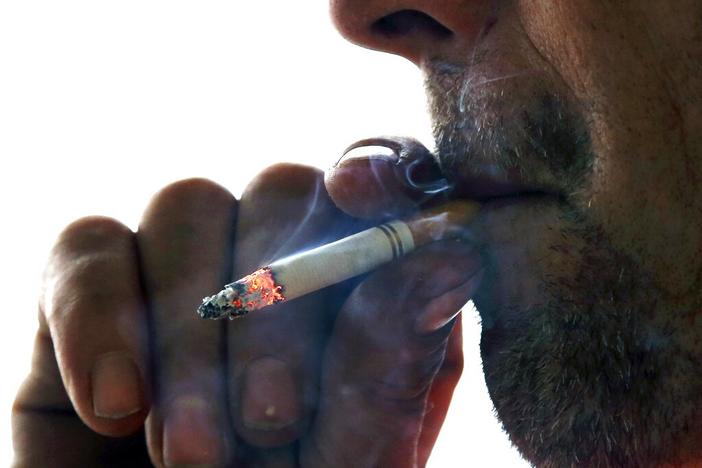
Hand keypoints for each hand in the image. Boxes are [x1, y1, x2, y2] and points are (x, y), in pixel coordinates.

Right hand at [13, 138, 480, 466]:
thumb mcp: (355, 460)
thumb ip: (394, 361)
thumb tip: (449, 253)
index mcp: (368, 288)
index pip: (386, 185)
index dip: (381, 166)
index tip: (359, 192)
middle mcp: (282, 259)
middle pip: (281, 190)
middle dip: (275, 308)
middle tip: (271, 423)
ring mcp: (189, 268)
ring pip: (187, 205)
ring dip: (192, 334)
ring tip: (196, 458)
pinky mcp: (95, 292)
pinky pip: (88, 248)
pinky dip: (99, 317)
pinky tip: (116, 410)